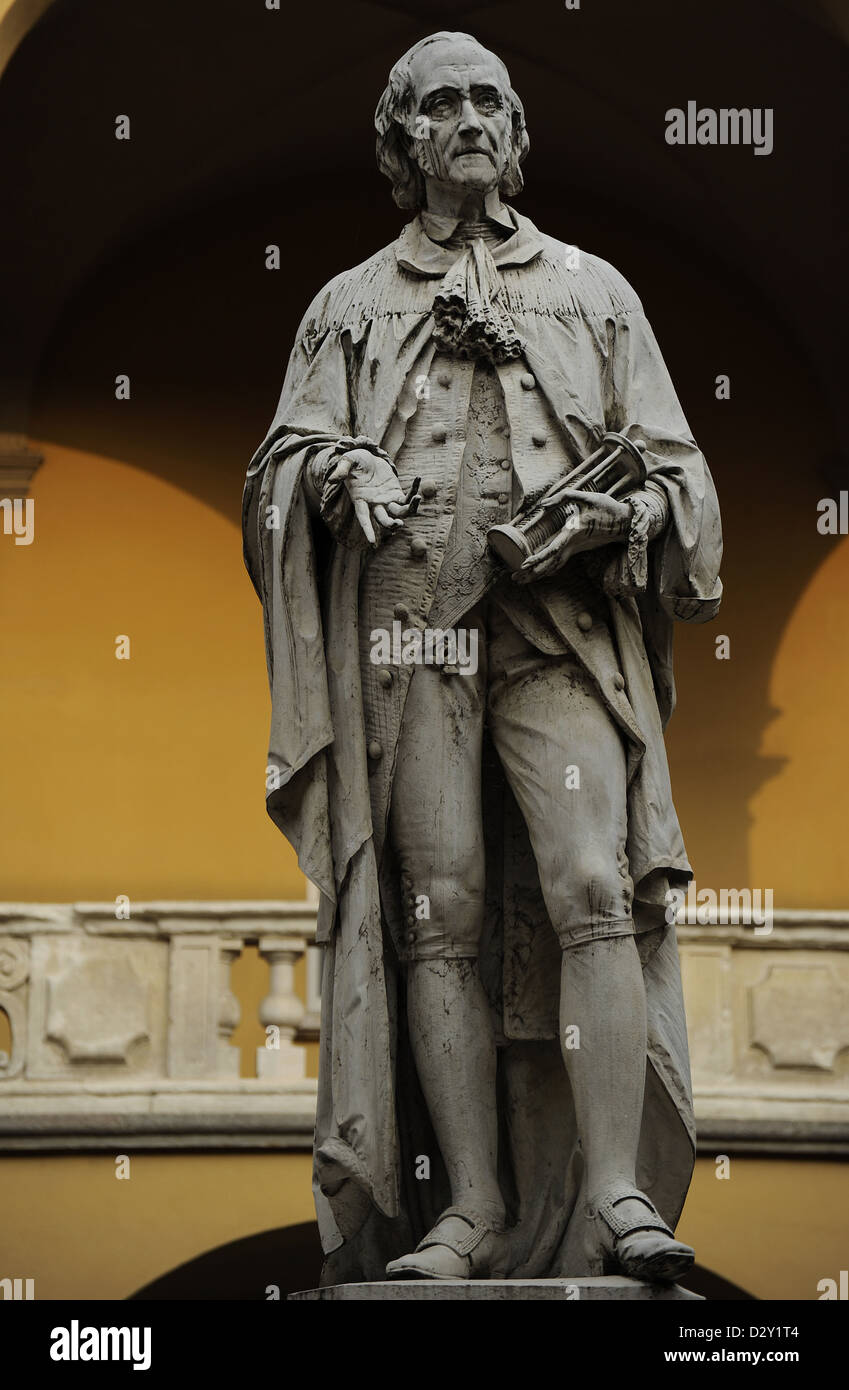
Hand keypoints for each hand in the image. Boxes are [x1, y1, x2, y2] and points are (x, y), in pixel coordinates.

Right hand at [334, 448, 419, 544]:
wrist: (367, 458)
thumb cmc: (355, 461)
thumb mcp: (348, 461)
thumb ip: (341, 471)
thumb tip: (332, 480)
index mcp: (361, 500)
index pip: (363, 517)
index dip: (367, 529)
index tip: (371, 542)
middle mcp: (374, 504)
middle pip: (383, 519)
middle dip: (390, 523)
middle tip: (398, 523)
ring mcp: (386, 500)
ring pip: (399, 512)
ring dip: (409, 509)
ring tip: (417, 498)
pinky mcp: (396, 493)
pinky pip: (407, 497)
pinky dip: (414, 490)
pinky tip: (418, 478)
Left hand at [513, 488, 631, 583]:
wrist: (625, 522)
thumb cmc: (607, 507)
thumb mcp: (587, 497)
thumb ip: (564, 497)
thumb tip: (543, 504)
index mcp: (574, 533)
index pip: (553, 549)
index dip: (539, 558)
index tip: (525, 564)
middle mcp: (574, 545)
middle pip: (550, 564)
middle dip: (533, 573)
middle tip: (515, 579)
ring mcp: (576, 549)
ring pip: (554, 566)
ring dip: (537, 574)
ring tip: (520, 580)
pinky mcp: (577, 549)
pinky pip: (560, 562)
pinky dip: (547, 569)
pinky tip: (537, 573)